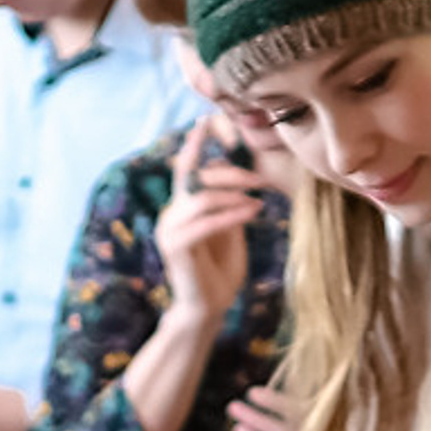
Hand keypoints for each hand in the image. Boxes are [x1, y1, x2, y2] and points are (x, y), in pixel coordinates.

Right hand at [156, 121, 258, 327]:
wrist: (208, 309)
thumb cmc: (221, 270)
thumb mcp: (230, 227)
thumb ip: (230, 202)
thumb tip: (245, 173)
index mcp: (181, 205)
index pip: (185, 165)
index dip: (196, 142)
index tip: (209, 120)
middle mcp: (171, 213)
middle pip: (196, 176)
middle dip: (231, 173)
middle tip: (261, 180)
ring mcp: (169, 230)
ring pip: (200, 197)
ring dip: (233, 195)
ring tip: (259, 199)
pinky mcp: (176, 248)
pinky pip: (203, 223)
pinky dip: (230, 214)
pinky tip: (252, 212)